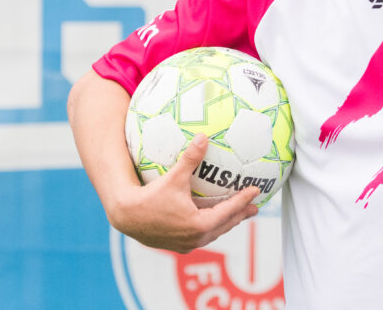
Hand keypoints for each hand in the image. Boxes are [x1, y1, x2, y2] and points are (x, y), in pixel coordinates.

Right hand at [107, 134, 259, 253]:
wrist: (127, 216)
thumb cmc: (149, 197)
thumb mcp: (173, 177)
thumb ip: (190, 159)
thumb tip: (203, 137)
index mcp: (199, 224)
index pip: (229, 211)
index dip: (243, 200)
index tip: (256, 191)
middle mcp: (196, 238)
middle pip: (225, 225)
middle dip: (240, 215)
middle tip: (255, 207)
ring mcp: (186, 244)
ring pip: (213, 233)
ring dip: (226, 223)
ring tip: (237, 215)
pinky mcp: (177, 245)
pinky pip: (201, 235)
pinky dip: (211, 227)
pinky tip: (210, 220)